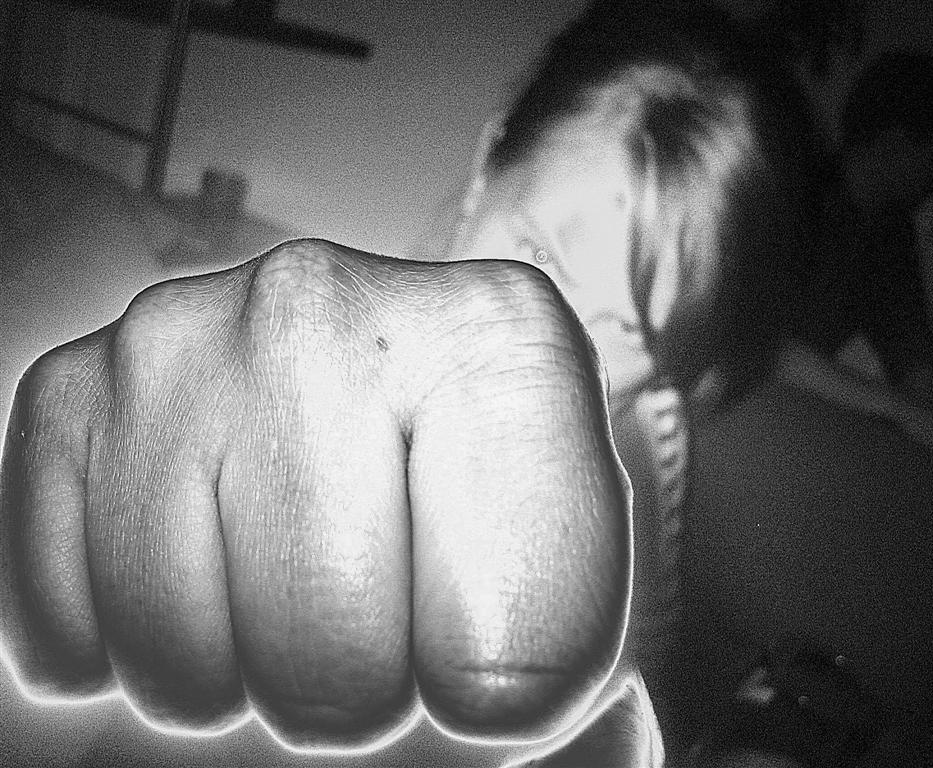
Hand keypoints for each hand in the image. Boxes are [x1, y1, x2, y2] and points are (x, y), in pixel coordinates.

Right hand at [0, 239, 631, 757]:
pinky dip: (137, 649)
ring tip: (287, 584)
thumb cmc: (472, 513)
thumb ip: (550, 666)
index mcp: (503, 337)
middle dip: (360, 686)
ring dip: (245, 669)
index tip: (489, 630)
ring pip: (187, 663)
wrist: (370, 414)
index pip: (517, 655)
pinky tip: (204, 568)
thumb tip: (528, 745)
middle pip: (338, 668)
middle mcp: (327, 306)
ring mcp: (180, 342)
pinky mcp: (65, 396)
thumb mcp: (561, 566)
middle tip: (373, 606)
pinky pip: (73, 632)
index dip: (500, 692)